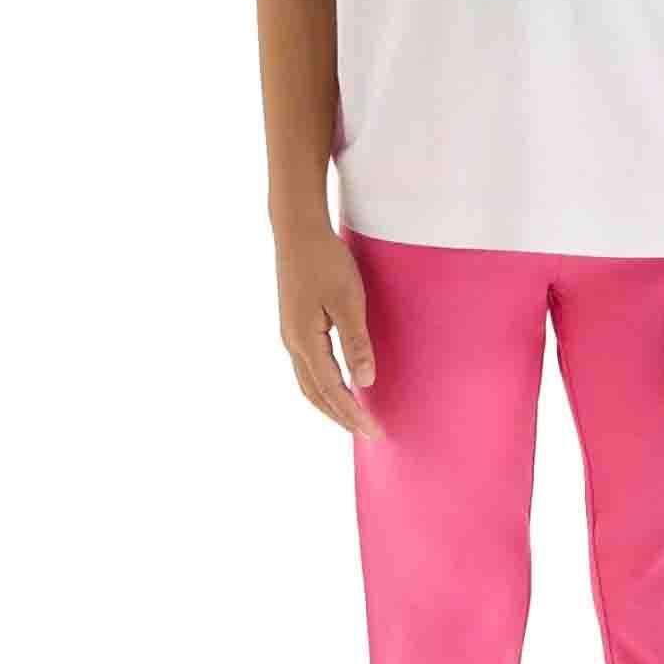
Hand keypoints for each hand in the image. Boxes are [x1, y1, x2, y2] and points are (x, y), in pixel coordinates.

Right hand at [275, 224, 381, 438]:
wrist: (297, 230)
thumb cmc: (325, 261)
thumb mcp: (348, 301)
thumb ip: (356, 344)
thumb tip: (364, 383)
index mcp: (305, 341)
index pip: (332, 389)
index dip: (352, 413)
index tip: (373, 432)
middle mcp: (292, 343)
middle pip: (314, 393)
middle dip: (339, 415)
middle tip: (365, 432)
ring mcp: (290, 333)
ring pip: (307, 382)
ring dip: (328, 402)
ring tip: (351, 415)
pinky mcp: (293, 323)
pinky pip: (307, 366)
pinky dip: (322, 384)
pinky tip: (336, 382)